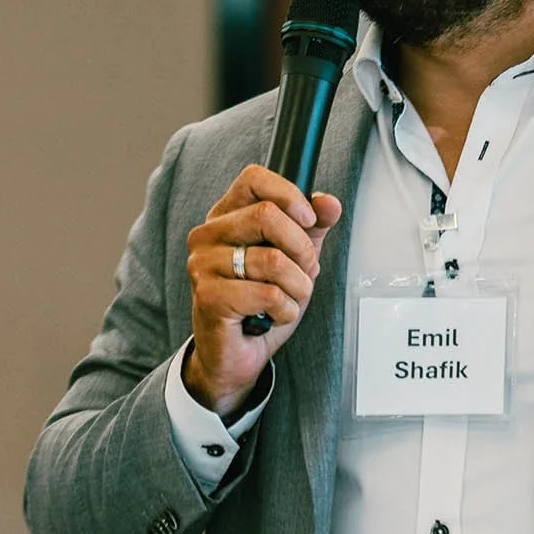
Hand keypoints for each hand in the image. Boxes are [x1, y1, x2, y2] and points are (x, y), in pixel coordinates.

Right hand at [184, 165, 342, 418]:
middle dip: (302, 249)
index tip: (309, 219)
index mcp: (226, 216)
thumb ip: (312, 228)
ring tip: (290, 299)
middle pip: (267, 216)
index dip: (290, 195)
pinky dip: (285, 309)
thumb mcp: (294, 259)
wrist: (236, 353)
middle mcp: (207, 235)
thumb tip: (329, 203)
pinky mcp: (208, 296)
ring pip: (273, 260)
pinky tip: (274, 316)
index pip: (254, 179)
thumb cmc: (261, 303)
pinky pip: (267, 293)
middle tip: (306, 271)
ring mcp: (203, 265)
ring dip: (298, 287)